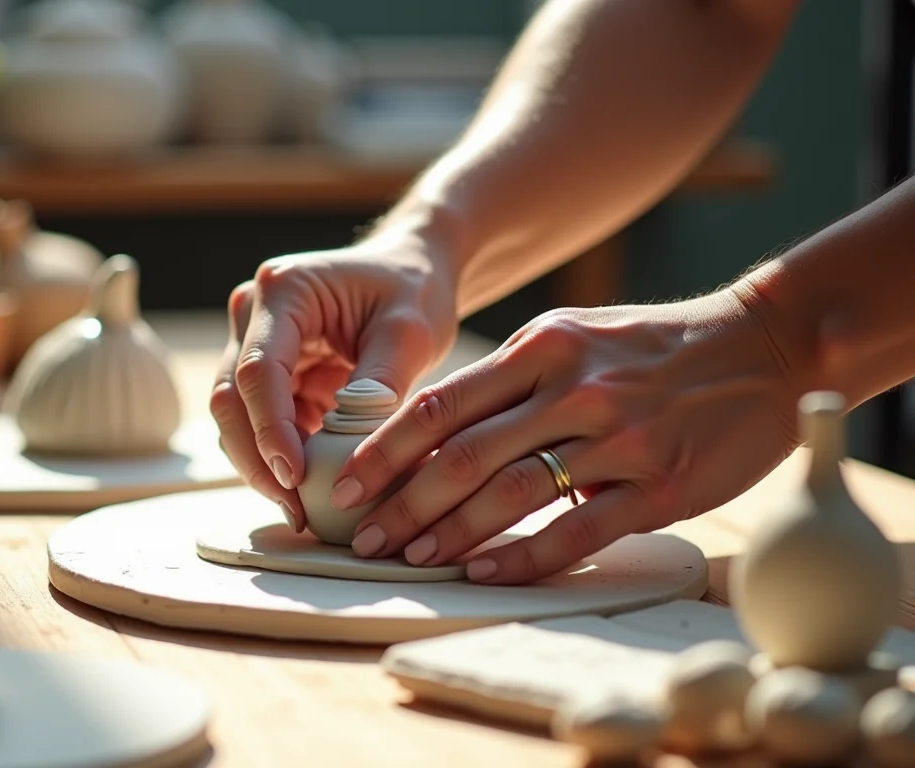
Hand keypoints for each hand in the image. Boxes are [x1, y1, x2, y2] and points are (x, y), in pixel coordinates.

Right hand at [212, 233, 458, 530]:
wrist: (411, 271)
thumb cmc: (413, 290)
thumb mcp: (411, 332)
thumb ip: (381, 384)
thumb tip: (354, 450)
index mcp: (283, 291)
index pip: (259, 369)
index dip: (270, 428)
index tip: (295, 477)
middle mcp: (253, 314)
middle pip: (230, 398)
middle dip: (257, 458)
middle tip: (295, 509)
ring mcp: (252, 344)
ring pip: (234, 418)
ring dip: (262, 465)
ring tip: (301, 510)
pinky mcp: (267, 374)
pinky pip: (259, 424)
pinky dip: (279, 458)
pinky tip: (307, 490)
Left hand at [333, 287, 802, 583]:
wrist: (764, 345)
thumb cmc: (654, 346)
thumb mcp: (575, 336)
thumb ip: (511, 378)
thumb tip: (435, 427)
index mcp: (541, 346)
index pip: (441, 403)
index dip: (385, 450)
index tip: (345, 485)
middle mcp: (572, 388)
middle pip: (464, 454)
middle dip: (403, 502)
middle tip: (364, 538)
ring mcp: (619, 436)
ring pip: (513, 492)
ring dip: (452, 533)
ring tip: (413, 559)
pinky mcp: (662, 484)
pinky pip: (578, 527)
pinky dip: (525, 556)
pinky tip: (487, 574)